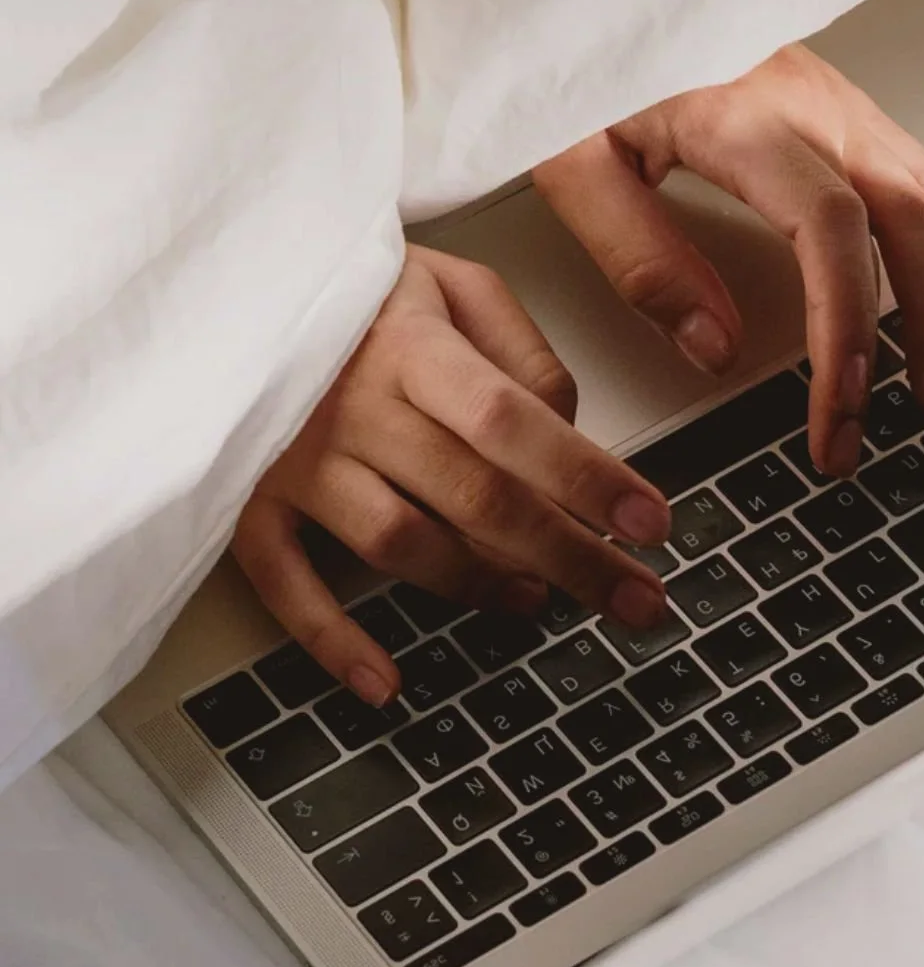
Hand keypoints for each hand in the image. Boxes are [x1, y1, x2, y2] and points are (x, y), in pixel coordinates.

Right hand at [232, 246, 674, 703]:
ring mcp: (295, 459)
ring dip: (479, 586)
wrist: (228, 282)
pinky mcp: (248, 500)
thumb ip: (526, 357)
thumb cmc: (365, 292)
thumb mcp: (458, 287)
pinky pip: (284, 584)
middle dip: (570, 558)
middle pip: (475, 498)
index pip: (513, 419)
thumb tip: (576, 439)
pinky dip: (332, 641)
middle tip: (637, 601)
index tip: (652, 523)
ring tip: (535, 600)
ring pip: (400, 545)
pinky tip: (385, 683)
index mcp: (414, 345)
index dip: (586, 477)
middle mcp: (353, 405)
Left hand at [533, 43, 923, 476]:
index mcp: (742, 113)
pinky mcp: (841, 106)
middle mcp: (807, 102)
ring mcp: (835, 100)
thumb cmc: (578, 52)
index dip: (846, 326)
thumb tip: (714, 347)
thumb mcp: (569, 157)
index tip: (841, 403)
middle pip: (900, 220)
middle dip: (917, 328)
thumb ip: (640, 255)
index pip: (828, 231)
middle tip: (907, 415)